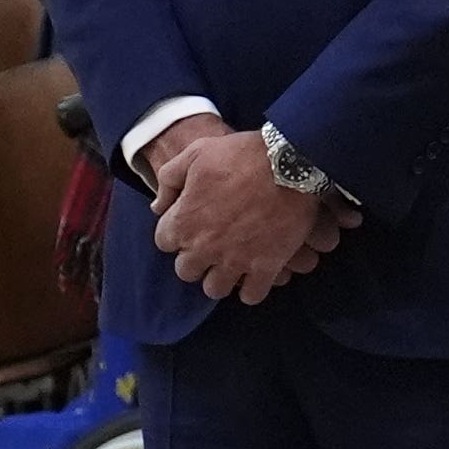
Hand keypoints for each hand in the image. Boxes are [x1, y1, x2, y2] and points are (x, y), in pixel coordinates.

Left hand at [144, 123, 348, 305]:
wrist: (291, 163)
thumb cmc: (242, 154)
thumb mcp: (196, 153)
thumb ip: (169, 179)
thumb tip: (157, 205)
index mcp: (184, 221)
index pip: (164, 242)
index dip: (176, 232)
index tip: (191, 225)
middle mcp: (204, 247)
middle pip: (186, 271)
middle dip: (195, 260)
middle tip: (211, 246)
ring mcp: (235, 260)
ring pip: (215, 289)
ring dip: (220, 278)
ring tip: (232, 264)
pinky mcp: (266, 267)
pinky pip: (251, 295)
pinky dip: (251, 289)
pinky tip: (255, 275)